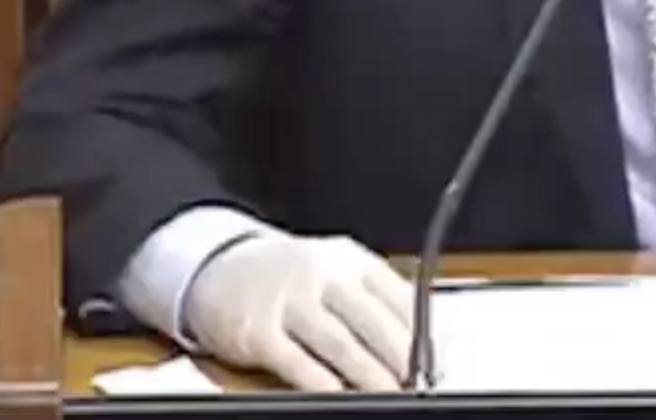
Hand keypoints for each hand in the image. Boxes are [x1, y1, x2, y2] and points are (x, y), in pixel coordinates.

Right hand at [183, 233, 414, 392]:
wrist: (220, 266)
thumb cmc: (290, 277)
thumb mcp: (336, 272)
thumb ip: (374, 298)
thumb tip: (426, 339)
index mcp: (349, 259)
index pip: (398, 297)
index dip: (423, 334)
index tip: (436, 362)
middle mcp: (321, 275)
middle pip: (373, 322)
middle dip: (402, 359)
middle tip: (418, 384)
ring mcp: (289, 301)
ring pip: (341, 345)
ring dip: (371, 376)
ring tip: (391, 395)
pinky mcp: (259, 331)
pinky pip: (298, 363)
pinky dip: (324, 384)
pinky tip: (341, 396)